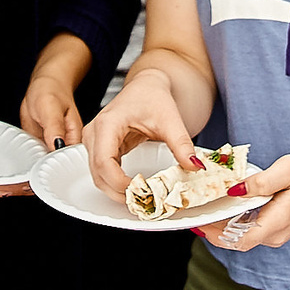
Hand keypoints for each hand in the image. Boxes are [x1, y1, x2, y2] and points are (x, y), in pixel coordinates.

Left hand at [0, 73, 82, 195]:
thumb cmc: (52, 91)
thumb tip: (57, 145)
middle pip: (48, 176)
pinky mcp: (39, 150)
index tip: (25, 186)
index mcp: (72, 143)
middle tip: (5, 189)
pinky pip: (30, 166)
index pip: (61, 168)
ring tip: (0, 189)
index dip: (44, 180)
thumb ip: (55, 127)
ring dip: (19, 183)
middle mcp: (62, 151)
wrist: (45, 85)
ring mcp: (50, 152)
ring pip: (37, 174)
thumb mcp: (51, 107)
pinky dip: (18, 174)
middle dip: (27, 186)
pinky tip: (5, 181)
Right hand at [82, 69, 199, 198]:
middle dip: (120, 193)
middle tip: (146, 202)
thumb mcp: (170, 120)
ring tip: (142, 198)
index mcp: (108, 124)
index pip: (104, 163)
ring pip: (99, 177)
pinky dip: (117, 185)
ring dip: (117, 192)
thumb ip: (182, 144)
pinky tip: (135, 189)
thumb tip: (195, 166)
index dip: (120, 183)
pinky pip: (104, 173)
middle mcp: (94, 134)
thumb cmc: (152, 96)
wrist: (146, 86)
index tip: (142, 192)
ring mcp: (94, 142)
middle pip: (99, 174)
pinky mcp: (99, 149)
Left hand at [196, 151, 289, 250]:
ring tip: (202, 207)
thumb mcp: (288, 170)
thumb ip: (261, 182)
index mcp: (276, 223)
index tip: (196, 221)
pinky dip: (232, 222)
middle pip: (234, 240)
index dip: (214, 234)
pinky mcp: (274, 228)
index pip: (237, 239)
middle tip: (192, 212)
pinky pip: (247, 230)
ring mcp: (274, 234)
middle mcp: (274, 235)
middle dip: (211, 229)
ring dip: (220, 226)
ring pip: (239, 236)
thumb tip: (235, 190)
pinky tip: (222, 206)